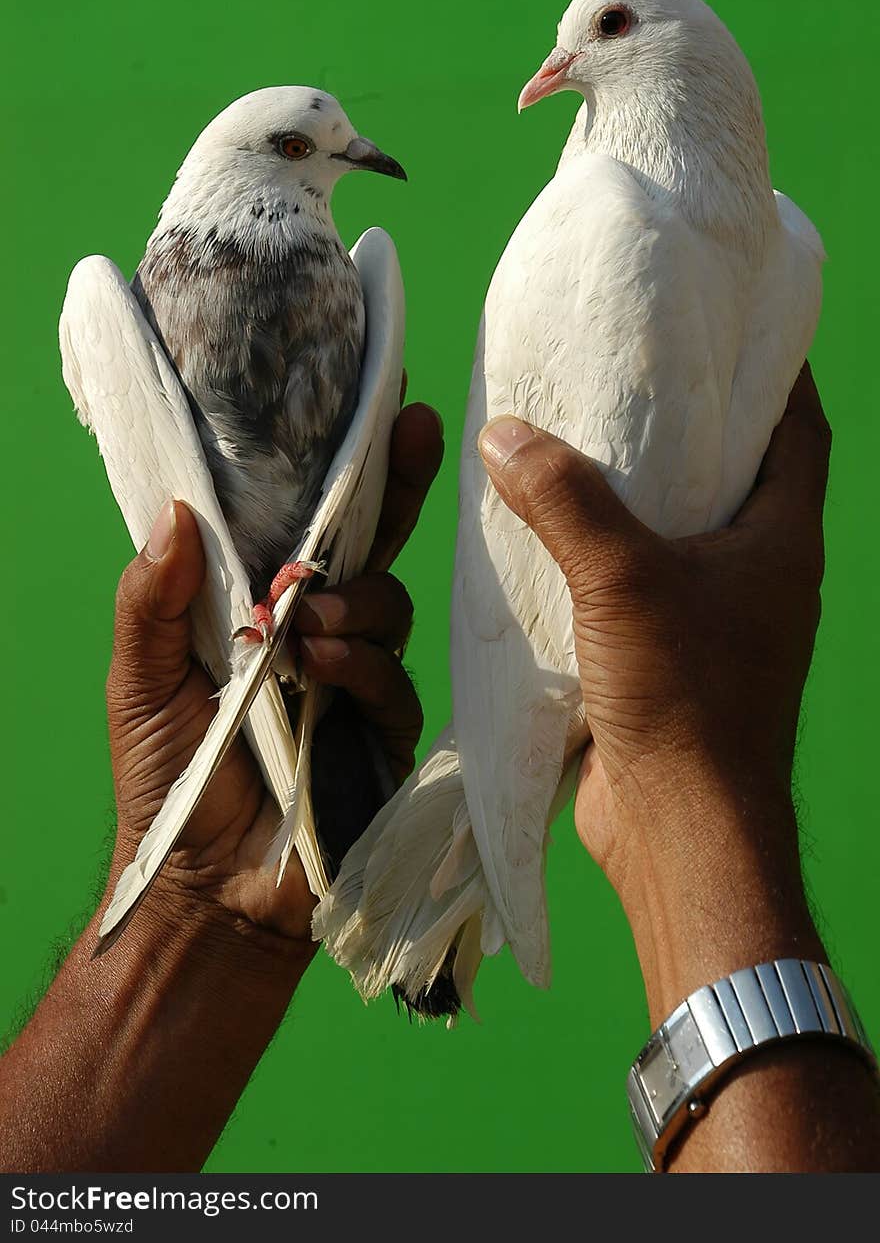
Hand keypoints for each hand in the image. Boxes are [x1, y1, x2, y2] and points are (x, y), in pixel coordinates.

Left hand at [105, 401, 443, 952]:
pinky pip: (391, 683)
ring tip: (308, 626)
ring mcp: (360, 682)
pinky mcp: (386, 736)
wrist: (203, 889)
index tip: (388, 408)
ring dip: (355, 603)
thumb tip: (173, 510)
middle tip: (416, 436)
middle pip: (375, 546)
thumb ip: (152, 602)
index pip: (315, 527)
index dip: (352, 472)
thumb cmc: (167, 778)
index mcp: (268, 609)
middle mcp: (324, 634)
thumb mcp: (140, 679)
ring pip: (387, 608)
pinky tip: (324, 671)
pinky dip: (360, 668)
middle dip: (401, 488)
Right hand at [478, 367, 830, 1015]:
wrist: (682, 830)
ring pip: (686, 534)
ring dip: (643, 494)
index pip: (798, 428)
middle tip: (630, 376)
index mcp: (783, 539)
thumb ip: (565, 500)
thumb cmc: (682, 695)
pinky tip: (552, 538)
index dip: (774, 370)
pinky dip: (608, 555)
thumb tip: (505, 435)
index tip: (728, 326)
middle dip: (693, 425)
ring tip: (579, 445)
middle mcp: (765, 575)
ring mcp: (723, 623)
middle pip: (739, 475)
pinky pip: (645, 586)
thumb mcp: (621, 578)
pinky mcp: (677, 663)